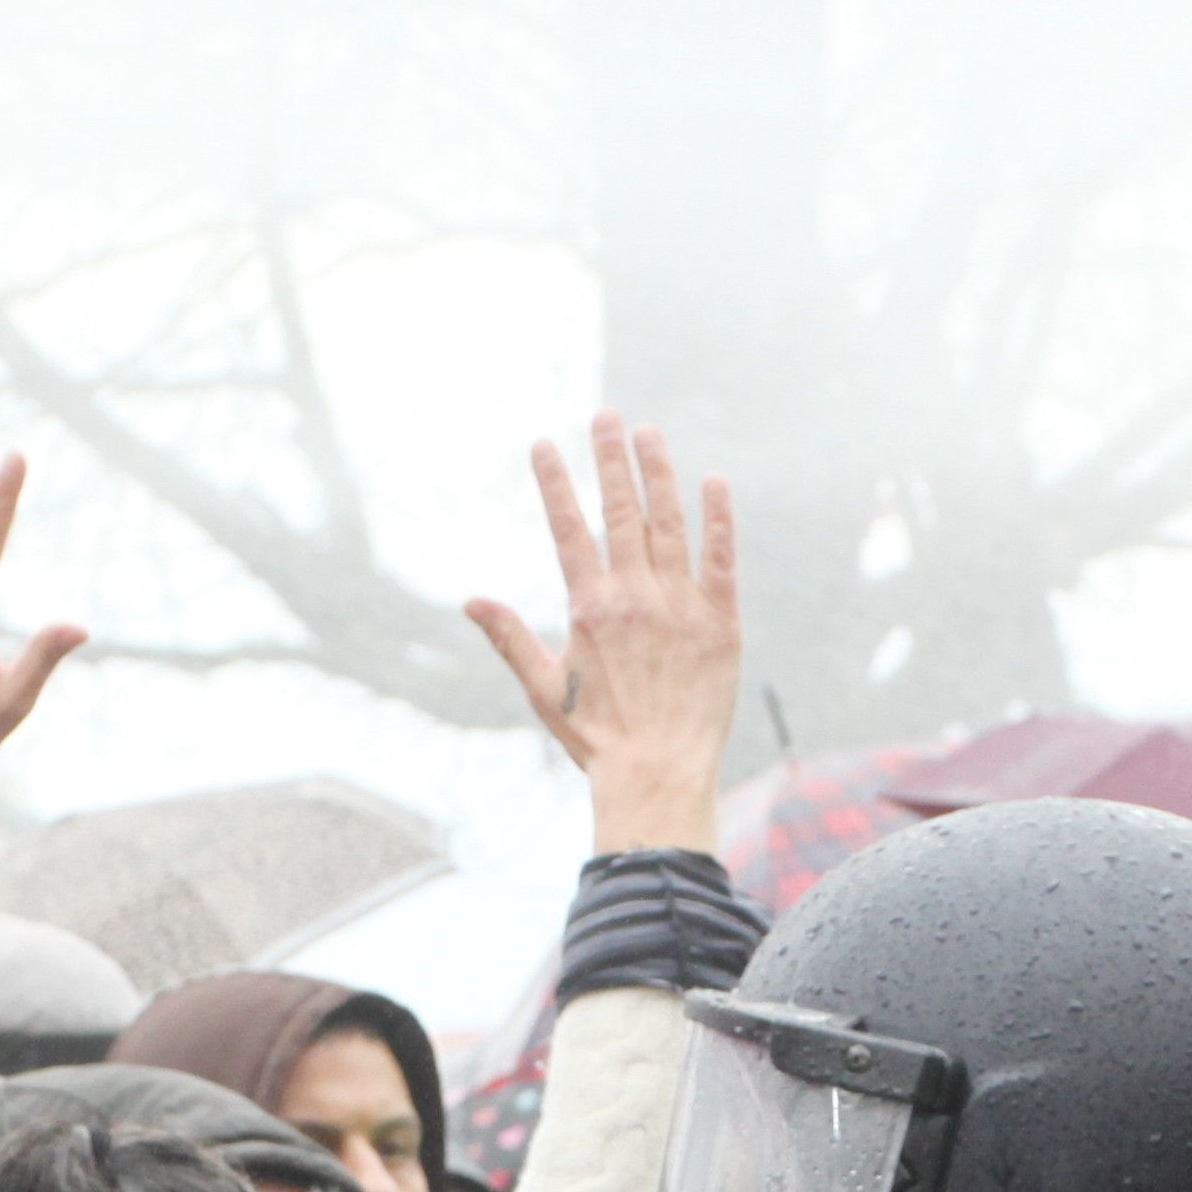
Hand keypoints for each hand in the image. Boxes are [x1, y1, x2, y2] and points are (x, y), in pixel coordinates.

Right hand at [465, 417, 739, 857]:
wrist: (658, 774)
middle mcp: (634, 595)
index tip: (543, 444)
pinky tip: (713, 481)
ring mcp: (680, 604)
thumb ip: (511, 638)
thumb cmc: (598, 740)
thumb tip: (471, 601)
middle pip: (620, 512)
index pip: (568, 528)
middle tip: (604, 417)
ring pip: (669, 523)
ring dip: (658, 474)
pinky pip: (721, 558)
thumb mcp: (545, 689)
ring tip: (648, 434)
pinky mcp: (721, 622)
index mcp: (590, 607)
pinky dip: (717, 519)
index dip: (555, 483)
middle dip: (609, 460)